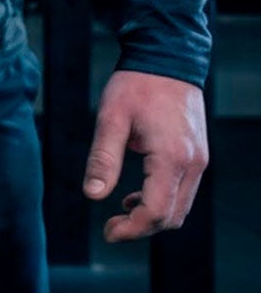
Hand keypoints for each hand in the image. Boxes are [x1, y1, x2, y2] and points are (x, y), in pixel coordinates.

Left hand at [84, 69, 209, 241]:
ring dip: (152, 217)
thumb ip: (103, 159)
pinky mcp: (198, 156)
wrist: (167, 60)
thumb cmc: (137, 85)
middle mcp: (193, 164)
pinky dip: (163, 202)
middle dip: (141, 229)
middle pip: (172, 216)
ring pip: (181, 207)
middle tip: (110, 227)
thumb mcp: (110, 119)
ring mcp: (199, 161)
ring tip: (121, 210)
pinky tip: (136, 195)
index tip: (108, 232)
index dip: (132, 229)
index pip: (156, 211)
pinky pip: (184, 192)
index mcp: (171, 157)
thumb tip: (93, 195)